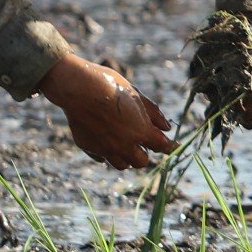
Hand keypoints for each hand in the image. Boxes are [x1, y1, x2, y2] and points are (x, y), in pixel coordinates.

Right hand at [39, 55, 173, 169]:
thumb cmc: (110, 86)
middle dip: (144, 153)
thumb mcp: (137, 95)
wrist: (78, 88)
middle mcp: (123, 145)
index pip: (161, 146)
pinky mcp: (88, 148)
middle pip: (141, 162)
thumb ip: (153, 114)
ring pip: (121, 165)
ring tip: (124, 143)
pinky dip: (107, 153)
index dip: (169, 147)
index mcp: (140, 131)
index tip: (173, 147)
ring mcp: (105, 149)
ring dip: (126, 157)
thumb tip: (166, 128)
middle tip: (142, 142)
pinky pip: (102, 158)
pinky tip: (106, 141)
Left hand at [189, 11, 251, 127]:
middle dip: (245, 112)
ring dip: (225, 102)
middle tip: (245, 98)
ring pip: (224, 107)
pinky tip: (216, 74)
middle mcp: (249, 95)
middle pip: (244, 116)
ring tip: (228, 87)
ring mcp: (229, 89)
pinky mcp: (212, 79)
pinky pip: (207, 90)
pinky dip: (210, 86)